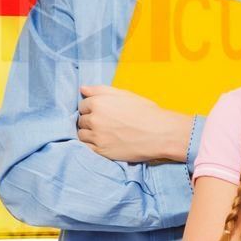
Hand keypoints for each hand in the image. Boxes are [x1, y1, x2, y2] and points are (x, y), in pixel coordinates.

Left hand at [76, 85, 190, 162]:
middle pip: (81, 120)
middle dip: (90, 120)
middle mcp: (94, 119)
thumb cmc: (145, 112)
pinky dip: (91, 145)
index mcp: (98, 102)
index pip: (83, 105)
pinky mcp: (100, 151)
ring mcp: (96, 136)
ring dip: (89, 133)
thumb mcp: (124, 95)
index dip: (92, 108)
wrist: (159, 133)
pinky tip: (103, 142)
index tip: (104, 113)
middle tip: (106, 123)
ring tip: (104, 133)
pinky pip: (86, 147)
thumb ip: (100, 90)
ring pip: (81, 134)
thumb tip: (83, 89)